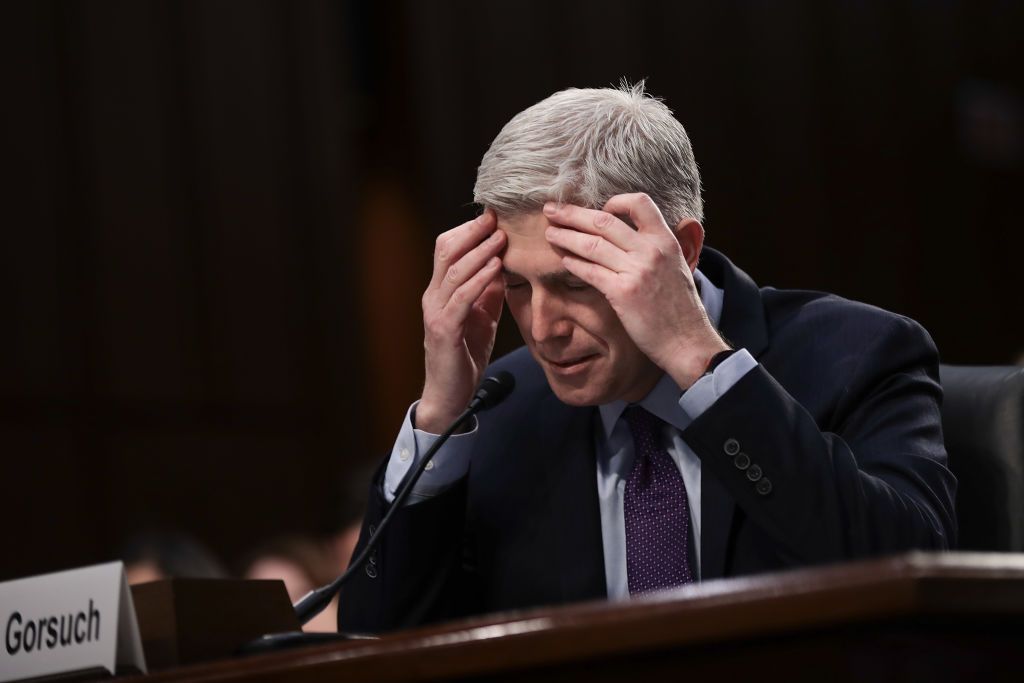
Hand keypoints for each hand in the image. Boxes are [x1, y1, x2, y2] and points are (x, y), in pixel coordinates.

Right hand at [418, 209, 505, 432]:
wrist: (450, 395)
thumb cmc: (465, 355)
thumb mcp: (482, 316)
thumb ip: (488, 291)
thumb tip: (504, 264)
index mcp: (440, 291)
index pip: (447, 248)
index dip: (468, 230)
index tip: (493, 216)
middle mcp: (433, 296)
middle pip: (446, 251)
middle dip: (472, 232)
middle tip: (496, 218)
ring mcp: (436, 313)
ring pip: (454, 271)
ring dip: (479, 252)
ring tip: (501, 238)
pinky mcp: (444, 331)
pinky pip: (461, 299)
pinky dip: (479, 281)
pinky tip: (495, 269)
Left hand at [542, 194, 728, 389]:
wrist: (686, 340)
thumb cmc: (680, 308)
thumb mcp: (678, 266)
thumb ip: (660, 247)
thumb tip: (639, 234)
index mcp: (666, 240)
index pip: (639, 203)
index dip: (615, 201)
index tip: (598, 208)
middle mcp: (651, 251)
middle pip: (604, 221)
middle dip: (573, 214)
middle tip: (551, 210)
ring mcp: (637, 271)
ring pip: (592, 244)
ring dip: (566, 237)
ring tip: (551, 234)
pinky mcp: (623, 293)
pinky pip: (591, 272)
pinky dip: (574, 264)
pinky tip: (564, 260)